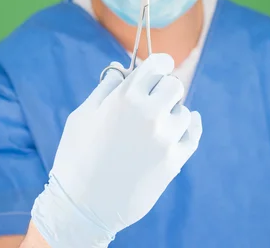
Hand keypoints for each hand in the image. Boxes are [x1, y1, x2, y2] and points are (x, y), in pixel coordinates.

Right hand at [31, 53, 202, 247]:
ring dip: (172, 113)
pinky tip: (186, 123)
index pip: (158, 64)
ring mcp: (165, 139)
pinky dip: (190, 127)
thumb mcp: (82, 115)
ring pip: (184, 111)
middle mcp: (150, 114)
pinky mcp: (174, 161)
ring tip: (155, 125)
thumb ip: (106, 88)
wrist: (83, 206)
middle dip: (163, 88)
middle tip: (152, 99)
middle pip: (174, 85)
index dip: (159, 63)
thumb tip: (123, 69)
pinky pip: (193, 135)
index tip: (159, 68)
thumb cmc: (76, 157)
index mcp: (126, 98)